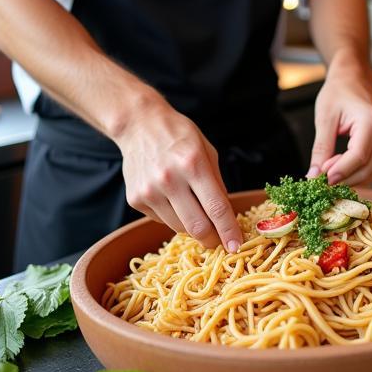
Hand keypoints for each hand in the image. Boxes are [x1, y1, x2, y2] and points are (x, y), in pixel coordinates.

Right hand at [114, 99, 242, 252]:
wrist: (139, 125)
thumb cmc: (179, 136)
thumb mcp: (206, 150)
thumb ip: (217, 183)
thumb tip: (226, 216)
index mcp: (193, 163)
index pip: (216, 207)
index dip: (229, 230)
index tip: (236, 246)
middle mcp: (169, 179)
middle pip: (197, 227)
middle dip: (212, 239)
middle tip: (219, 240)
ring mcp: (149, 191)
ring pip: (179, 228)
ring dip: (193, 227)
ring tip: (194, 210)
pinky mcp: (135, 199)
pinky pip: (162, 220)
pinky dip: (173, 216)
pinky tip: (172, 197)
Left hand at [307, 60, 371, 186]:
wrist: (353, 80)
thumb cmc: (338, 93)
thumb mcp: (324, 118)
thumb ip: (321, 149)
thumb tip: (314, 177)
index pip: (358, 157)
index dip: (339, 173)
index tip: (319, 181)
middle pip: (366, 169)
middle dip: (342, 178)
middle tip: (319, 176)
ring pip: (371, 173)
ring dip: (349, 177)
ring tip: (328, 167)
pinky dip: (356, 172)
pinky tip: (340, 165)